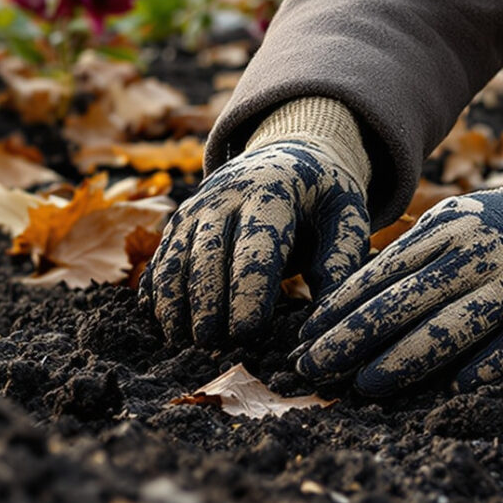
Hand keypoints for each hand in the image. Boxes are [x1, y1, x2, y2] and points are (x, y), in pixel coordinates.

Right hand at [144, 137, 371, 345]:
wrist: (285, 157)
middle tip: (212, 345)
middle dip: (206, 303)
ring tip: (182, 342)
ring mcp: (196, 208)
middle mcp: (225, 196)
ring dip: (174, 301)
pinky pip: (160, 258)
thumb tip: (326, 311)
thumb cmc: (320, 196)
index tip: (248, 333)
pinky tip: (161, 323)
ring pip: (175, 256)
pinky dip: (156, 291)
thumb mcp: (346, 214)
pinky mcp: (179, 222)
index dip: (248, 292)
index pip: (256, 246)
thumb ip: (343, 258)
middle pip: (207, 254)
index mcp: (271, 193)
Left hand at [292, 182, 502, 396]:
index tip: (305, 336)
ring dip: (408, 357)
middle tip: (312, 368)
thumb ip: (411, 256)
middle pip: (407, 300)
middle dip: (354, 337)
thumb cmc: (502, 230)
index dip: (342, 305)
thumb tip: (343, 304)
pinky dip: (490, 362)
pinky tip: (457, 386)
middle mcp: (480, 252)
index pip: (384, 271)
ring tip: (365, 386)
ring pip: (455, 324)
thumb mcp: (455, 224)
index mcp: (449, 227)